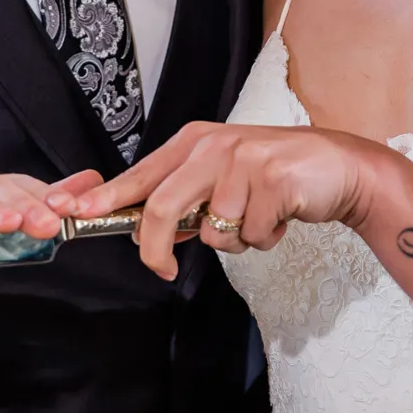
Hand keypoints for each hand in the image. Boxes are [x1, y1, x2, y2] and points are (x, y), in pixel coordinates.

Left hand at [47, 124, 377, 279]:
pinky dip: (264, 238)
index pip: (140, 175)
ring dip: (236, 241)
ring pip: (214, 232)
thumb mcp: (223, 177)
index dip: (106, 198)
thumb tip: (148, 234)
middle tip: (162, 269)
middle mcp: (213, 146)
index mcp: (193, 142)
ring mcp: (243, 161)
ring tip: (259, 217)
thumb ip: (186, 199)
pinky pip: (250, 236)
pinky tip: (280, 214)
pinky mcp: (272, 180)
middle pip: (163, 207)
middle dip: (157, 248)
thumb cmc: (274, 177)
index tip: (75, 214)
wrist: (337, 167)